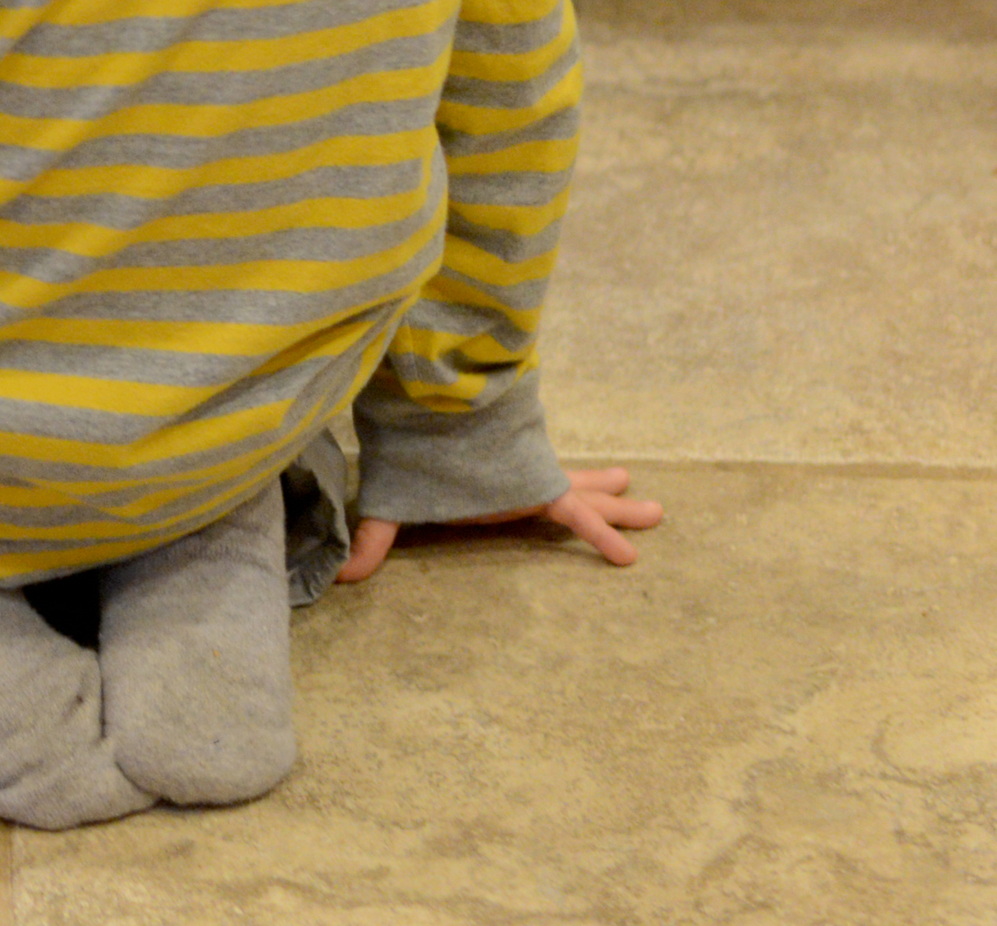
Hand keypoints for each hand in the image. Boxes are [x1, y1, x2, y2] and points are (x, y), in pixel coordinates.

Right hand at [335, 466, 664, 583]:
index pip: (529, 488)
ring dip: (618, 504)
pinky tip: (628, 559)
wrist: (426, 419)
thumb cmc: (411, 454)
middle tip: (634, 487)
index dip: (552, 491)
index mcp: (491, 482)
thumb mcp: (393, 502)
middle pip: (567, 486)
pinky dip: (601, 535)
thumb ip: (372, 538)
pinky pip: (576, 517)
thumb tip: (338, 577)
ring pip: (584, 495)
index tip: (578, 481)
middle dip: (601, 492)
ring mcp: (532, 480)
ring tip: (657, 509)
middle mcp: (517, 477)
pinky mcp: (537, 490)